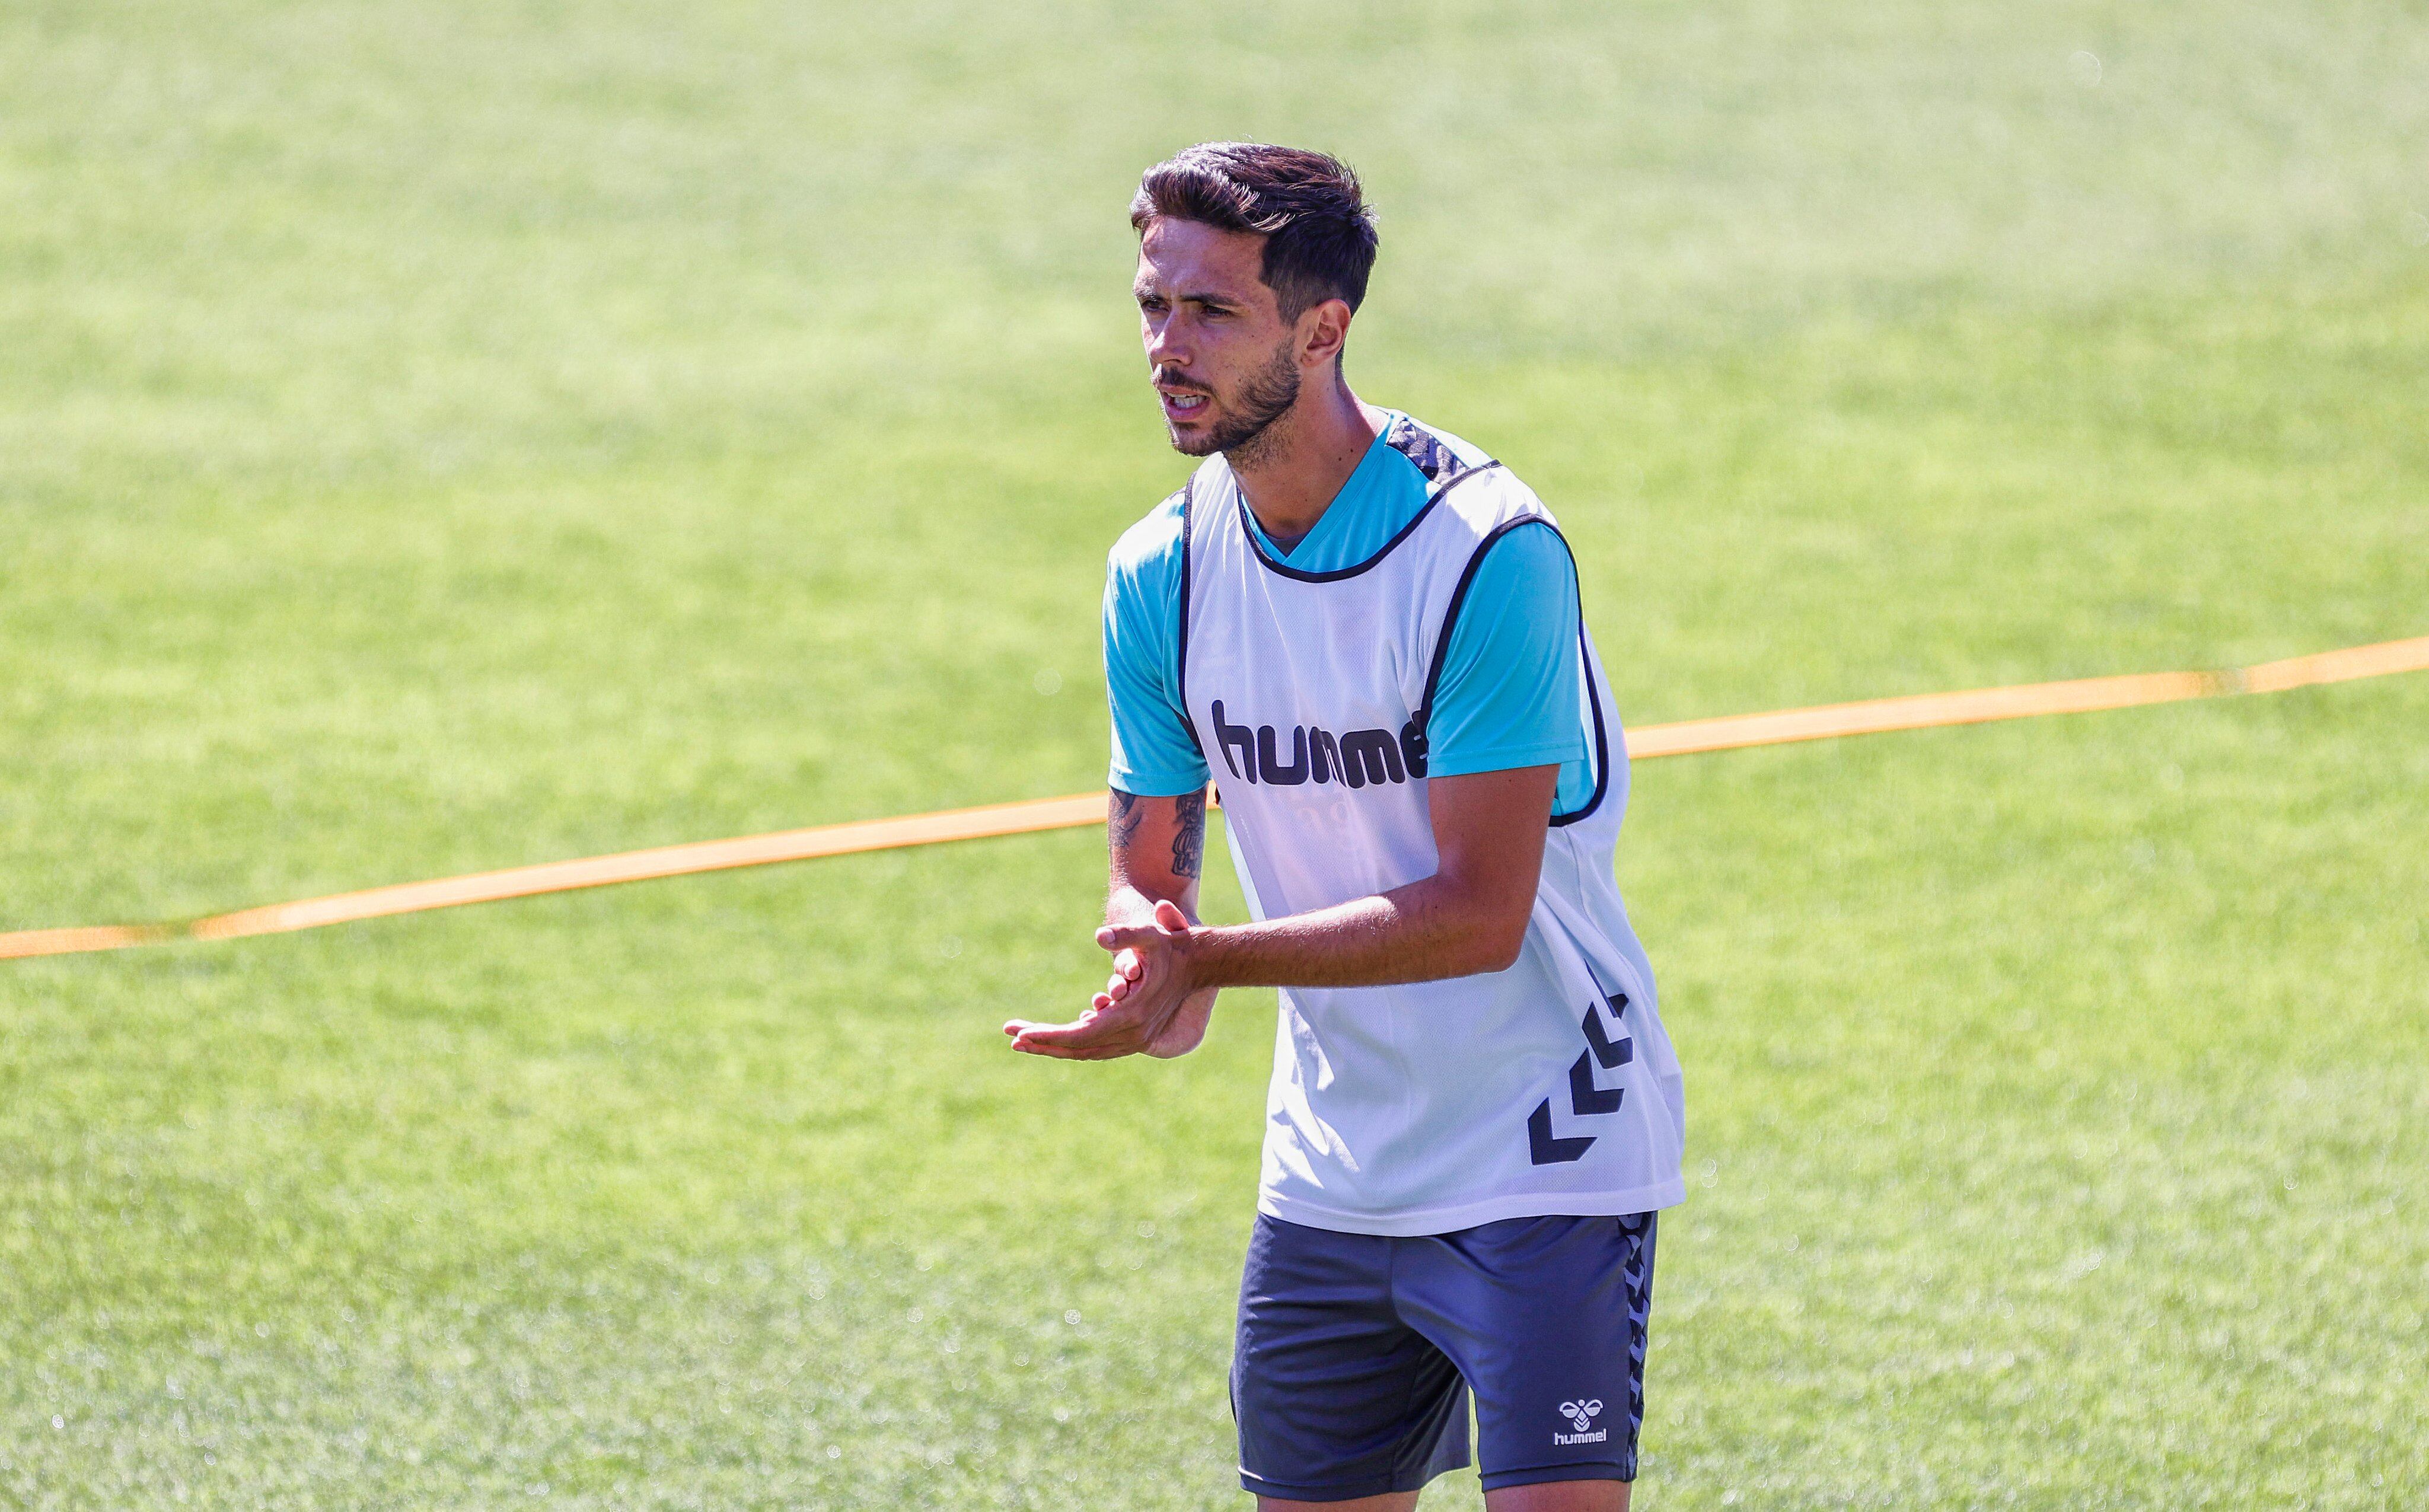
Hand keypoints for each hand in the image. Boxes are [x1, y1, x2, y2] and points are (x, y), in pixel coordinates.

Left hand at [1003, 899, 1211, 1059]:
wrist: (1203, 964)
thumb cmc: (1174, 947)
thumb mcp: (1151, 936)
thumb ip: (1126, 934)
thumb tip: (1099, 935)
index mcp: (1130, 1016)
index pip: (1079, 1034)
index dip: (1047, 1036)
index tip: (1020, 1034)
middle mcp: (1133, 1035)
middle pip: (1078, 1048)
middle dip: (1043, 1043)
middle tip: (1010, 1037)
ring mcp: (1137, 1040)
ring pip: (1088, 1051)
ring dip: (1056, 1046)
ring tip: (1025, 1040)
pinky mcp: (1138, 1037)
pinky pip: (1100, 1047)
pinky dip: (1077, 1043)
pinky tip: (1057, 1035)